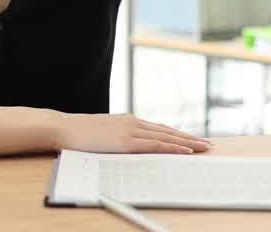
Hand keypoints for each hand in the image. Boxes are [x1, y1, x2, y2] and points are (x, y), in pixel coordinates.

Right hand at [55, 112, 211, 153]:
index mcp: (127, 121)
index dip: (177, 134)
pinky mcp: (126, 141)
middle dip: (189, 138)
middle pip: (168, 130)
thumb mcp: (103, 134)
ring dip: (187, 142)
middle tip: (207, 143)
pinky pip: (155, 145)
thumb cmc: (79, 133)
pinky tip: (185, 150)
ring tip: (203, 147)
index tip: (191, 139)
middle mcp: (132, 122)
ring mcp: (130, 130)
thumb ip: (117, 137)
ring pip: (166, 136)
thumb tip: (126, 147)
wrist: (64, 128)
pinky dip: (172, 147)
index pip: (158, 128)